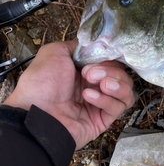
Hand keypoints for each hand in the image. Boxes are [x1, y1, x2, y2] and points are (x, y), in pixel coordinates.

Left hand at [4, 40, 135, 149]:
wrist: (34, 115)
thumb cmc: (40, 85)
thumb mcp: (54, 52)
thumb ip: (78, 46)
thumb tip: (97, 46)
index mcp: (85, 70)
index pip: (112, 60)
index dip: (109, 58)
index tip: (96, 59)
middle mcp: (95, 86)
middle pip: (122, 74)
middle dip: (110, 70)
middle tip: (90, 75)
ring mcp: (101, 103)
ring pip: (127, 90)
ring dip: (116, 84)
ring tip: (100, 85)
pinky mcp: (103, 119)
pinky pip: (119, 106)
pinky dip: (106, 100)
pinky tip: (88, 98)